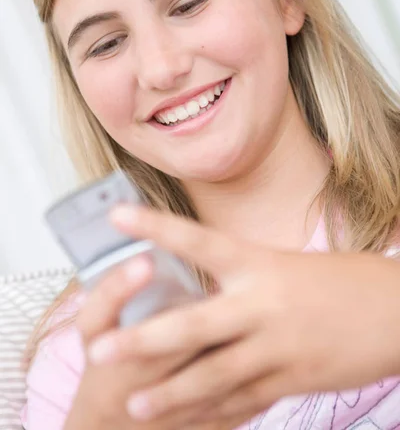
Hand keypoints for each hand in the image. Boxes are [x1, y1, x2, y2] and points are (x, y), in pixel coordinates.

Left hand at [83, 204, 399, 426]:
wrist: (396, 311)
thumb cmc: (341, 279)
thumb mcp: (288, 264)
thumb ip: (246, 278)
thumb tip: (207, 287)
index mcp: (260, 264)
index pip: (199, 241)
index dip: (156, 228)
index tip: (116, 217)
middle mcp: (262, 304)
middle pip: (193, 326)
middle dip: (143, 342)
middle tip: (98, 352)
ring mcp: (276, 346)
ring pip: (212, 376)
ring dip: (169, 394)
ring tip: (132, 405)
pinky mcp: (292, 379)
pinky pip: (242, 400)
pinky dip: (211, 412)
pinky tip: (185, 421)